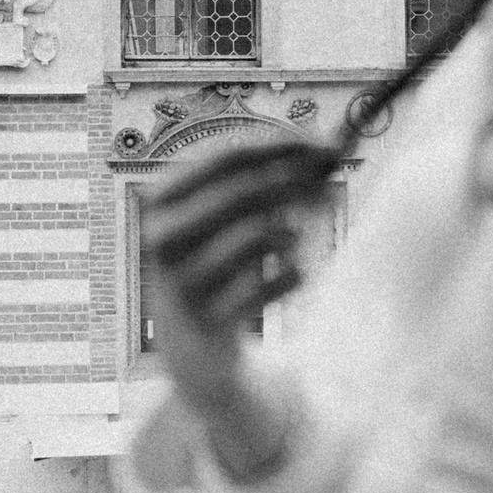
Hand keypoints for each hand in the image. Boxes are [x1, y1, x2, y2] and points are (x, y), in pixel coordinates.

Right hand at [140, 138, 339, 463]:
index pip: (226, 160)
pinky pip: (268, 285)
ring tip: (292, 241)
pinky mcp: (204, 318)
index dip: (279, 149)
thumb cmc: (221, 265)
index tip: (324, 147)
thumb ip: (273, 181)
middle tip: (330, 188)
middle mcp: (162, 236)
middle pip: (241, 193)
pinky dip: (291, 275)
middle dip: (294, 184)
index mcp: (164, 200)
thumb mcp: (233, 218)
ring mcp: (179, 279)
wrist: (194, 345)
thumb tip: (329, 149)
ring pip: (256, 236)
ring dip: (290, 234)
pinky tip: (289, 279)